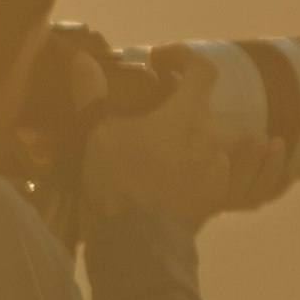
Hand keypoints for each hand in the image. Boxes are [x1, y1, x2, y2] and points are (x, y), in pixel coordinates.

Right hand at [79, 46, 227, 237]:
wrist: (140, 241)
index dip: (184, 57)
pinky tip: (164, 180)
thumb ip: (92, 93)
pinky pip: (206, 172)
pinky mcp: (215, 197)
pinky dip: (189, 169)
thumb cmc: (120, 180)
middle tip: (144, 116)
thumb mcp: (97, 133)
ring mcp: (216, 168)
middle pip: (199, 108)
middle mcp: (210, 136)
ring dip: (182, 141)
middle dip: (174, 107)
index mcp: (187, 113)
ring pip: (203, 142)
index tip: (160, 61)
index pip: (202, 69)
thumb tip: (82, 59)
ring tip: (152, 153)